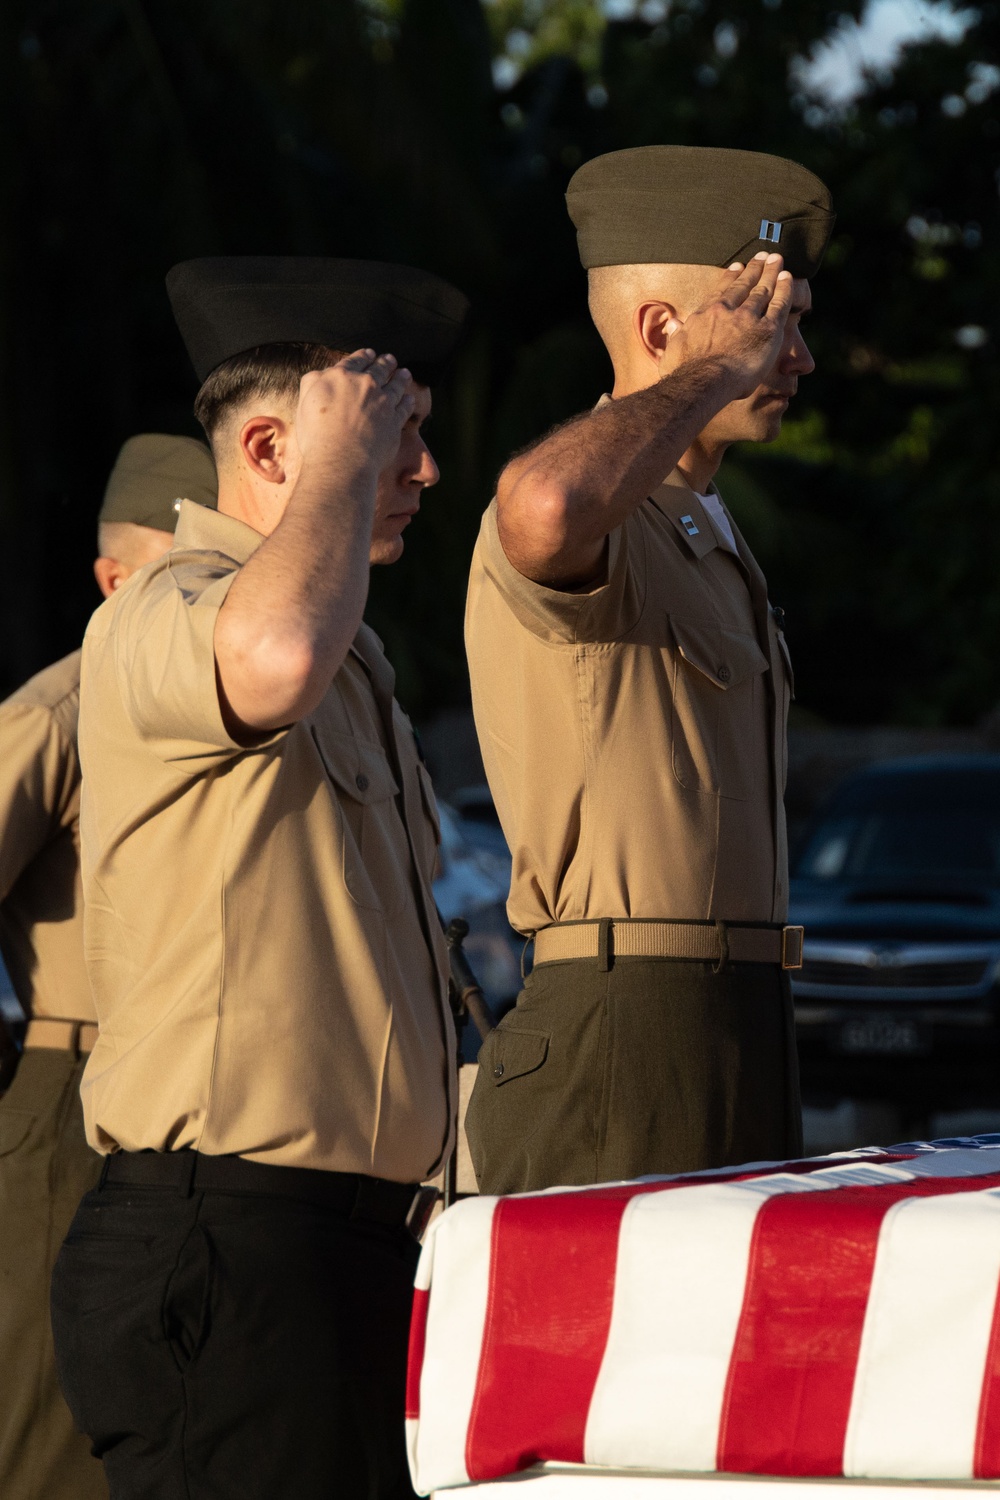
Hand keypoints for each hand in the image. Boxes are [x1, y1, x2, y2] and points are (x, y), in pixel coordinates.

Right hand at [295, 348, 414, 479]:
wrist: (340, 460)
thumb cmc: (317, 434)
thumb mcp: (304, 400)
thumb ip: (313, 382)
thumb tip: (324, 373)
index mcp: (340, 376)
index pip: (354, 360)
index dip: (363, 355)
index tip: (369, 353)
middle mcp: (365, 384)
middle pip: (379, 368)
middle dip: (385, 362)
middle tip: (390, 359)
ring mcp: (383, 402)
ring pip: (396, 384)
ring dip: (401, 377)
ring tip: (405, 373)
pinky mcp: (395, 420)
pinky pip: (405, 407)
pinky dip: (408, 401)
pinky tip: (410, 398)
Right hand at [658, 253, 792, 400]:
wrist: (701, 382)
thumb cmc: (683, 373)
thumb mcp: (672, 350)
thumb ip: (675, 334)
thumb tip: (672, 324)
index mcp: (704, 315)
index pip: (720, 291)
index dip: (730, 278)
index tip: (737, 267)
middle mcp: (726, 311)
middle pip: (743, 285)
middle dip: (753, 269)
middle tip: (761, 257)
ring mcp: (747, 318)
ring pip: (762, 289)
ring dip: (770, 272)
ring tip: (776, 260)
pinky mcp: (767, 330)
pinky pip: (779, 304)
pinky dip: (784, 289)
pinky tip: (788, 278)